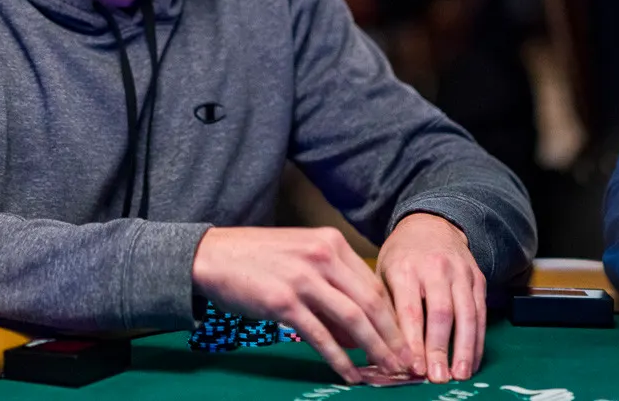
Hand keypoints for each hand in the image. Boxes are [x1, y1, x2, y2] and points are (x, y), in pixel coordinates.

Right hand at [192, 226, 413, 383]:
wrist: (211, 255)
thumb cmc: (256, 259)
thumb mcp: (301, 259)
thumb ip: (332, 289)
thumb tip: (360, 335)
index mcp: (330, 242)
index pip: (374, 284)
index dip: (394, 317)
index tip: (405, 341)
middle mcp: (322, 256)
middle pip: (372, 302)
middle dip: (394, 337)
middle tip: (407, 363)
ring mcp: (303, 278)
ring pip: (354, 319)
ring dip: (376, 350)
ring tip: (388, 372)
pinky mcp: (284, 302)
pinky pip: (321, 336)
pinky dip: (340, 360)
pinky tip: (350, 376)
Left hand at [377, 213, 485, 383]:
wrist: (430, 224)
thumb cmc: (401, 257)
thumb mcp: (382, 273)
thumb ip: (384, 308)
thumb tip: (381, 348)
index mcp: (404, 267)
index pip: (410, 308)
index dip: (413, 341)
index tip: (413, 367)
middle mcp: (434, 268)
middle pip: (441, 313)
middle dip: (440, 349)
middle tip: (437, 378)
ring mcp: (460, 272)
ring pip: (467, 314)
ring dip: (465, 349)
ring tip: (460, 375)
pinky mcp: (477, 278)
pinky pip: (481, 313)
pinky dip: (478, 339)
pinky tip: (472, 360)